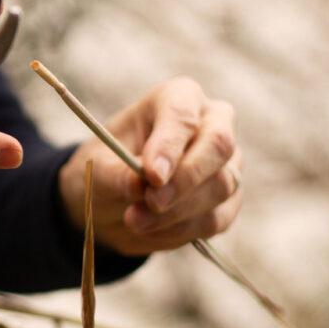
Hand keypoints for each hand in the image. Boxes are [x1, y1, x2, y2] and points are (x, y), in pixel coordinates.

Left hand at [57, 77, 240, 255]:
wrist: (114, 199)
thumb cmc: (107, 167)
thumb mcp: (99, 167)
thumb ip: (118, 173)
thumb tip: (140, 184)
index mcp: (178, 97)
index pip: (183, 114)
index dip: (170, 144)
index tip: (151, 175)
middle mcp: (211, 122)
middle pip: (219, 145)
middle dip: (185, 179)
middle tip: (150, 201)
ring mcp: (226, 161)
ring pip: (221, 186)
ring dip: (177, 212)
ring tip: (135, 220)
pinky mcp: (229, 198)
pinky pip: (217, 218)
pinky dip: (182, 230)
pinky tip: (151, 229)